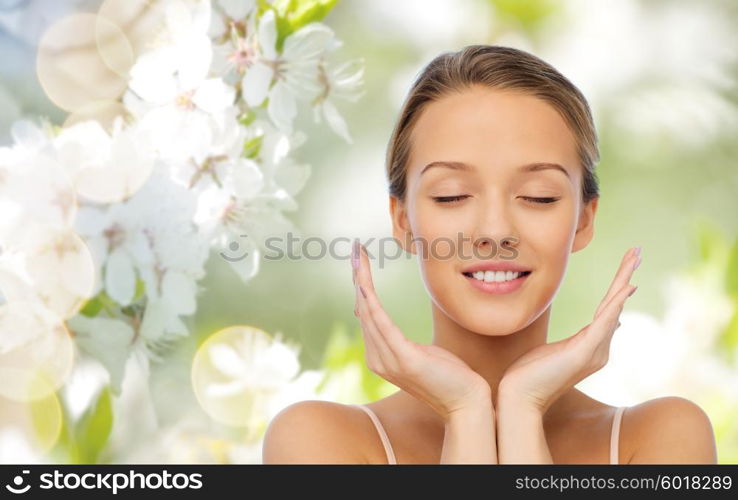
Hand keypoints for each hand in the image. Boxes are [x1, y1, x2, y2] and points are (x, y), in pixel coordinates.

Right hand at [352, 240, 490, 420]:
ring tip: (360, 259)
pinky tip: (365, 285)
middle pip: (363, 310)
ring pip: (369, 313)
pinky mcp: (403, 359)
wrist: (467, 403)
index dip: (361, 286)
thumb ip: (398, 341)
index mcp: (380, 357)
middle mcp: (377, 359)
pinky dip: (372, 302)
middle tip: (356, 250)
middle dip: (359, 278)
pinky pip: (382, 324)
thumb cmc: (449, 377)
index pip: (366, 315)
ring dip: (362, 282)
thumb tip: (386, 325)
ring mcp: (388, 361)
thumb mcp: (420, 353)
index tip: (361, 261)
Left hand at [497, 247, 641, 413]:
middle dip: (625, 275)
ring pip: (613, 308)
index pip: (608, 309)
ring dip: (623, 280)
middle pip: (615, 304)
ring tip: (634, 258)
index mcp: (591, 346)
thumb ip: (577, 340)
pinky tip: (626, 288)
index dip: (618, 287)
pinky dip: (616, 304)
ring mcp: (594, 351)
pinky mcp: (583, 352)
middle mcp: (599, 349)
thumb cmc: (530, 375)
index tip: (628, 267)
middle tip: (637, 251)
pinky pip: (603, 323)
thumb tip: (600, 328)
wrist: (519, 397)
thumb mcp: (556, 351)